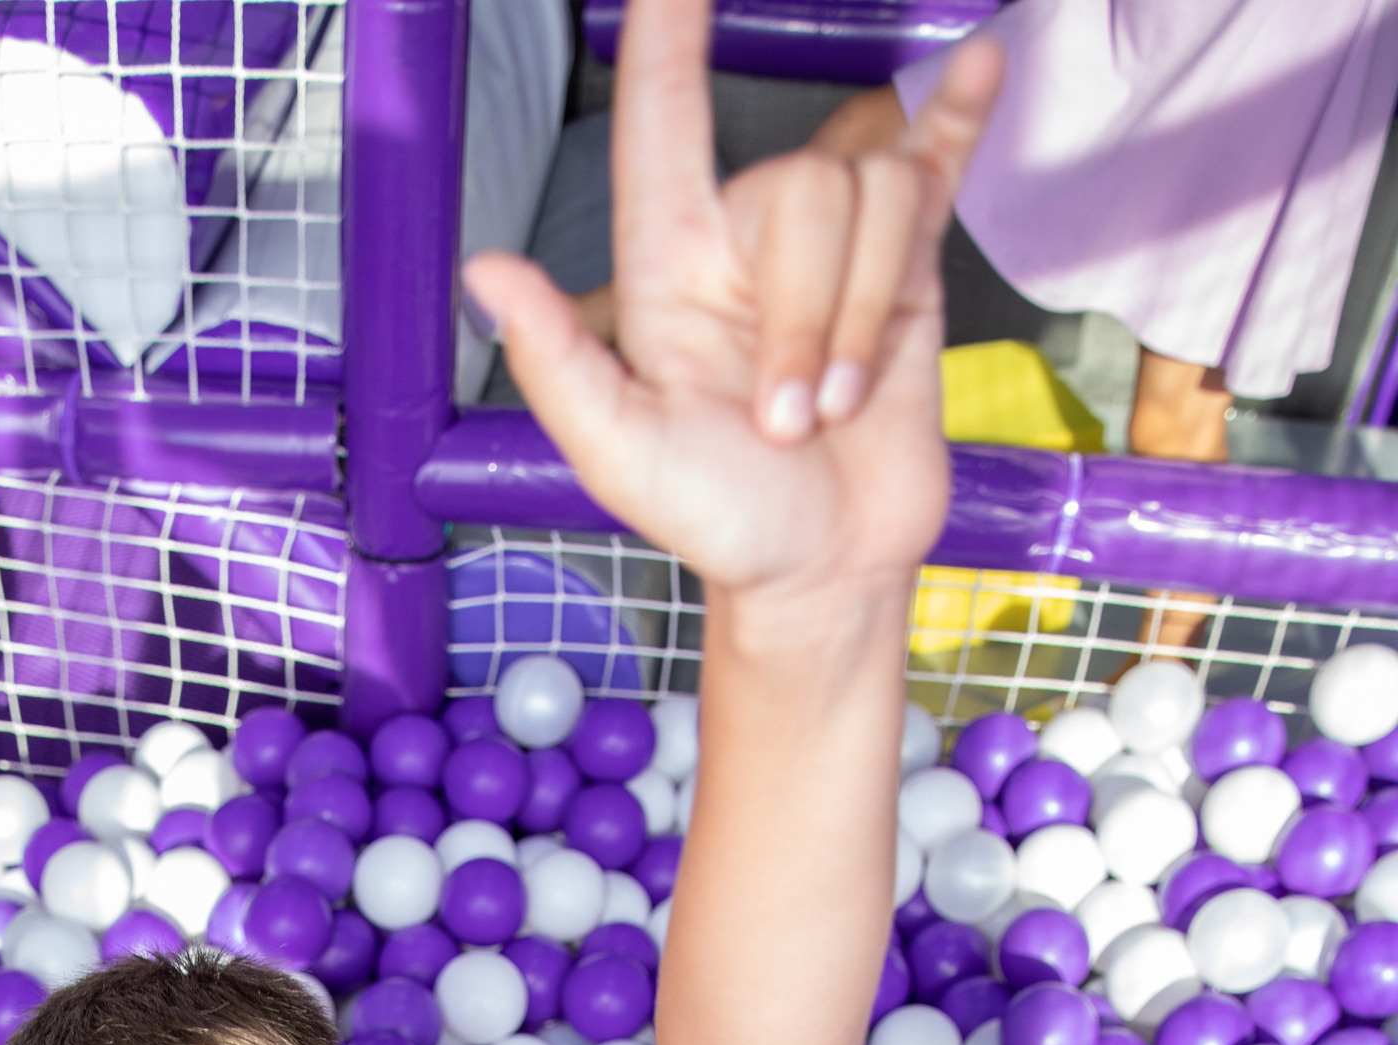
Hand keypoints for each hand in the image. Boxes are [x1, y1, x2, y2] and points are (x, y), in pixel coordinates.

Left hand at [465, 0, 998, 600]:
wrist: (824, 571)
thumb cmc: (721, 520)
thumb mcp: (623, 459)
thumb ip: (558, 364)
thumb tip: (484, 272)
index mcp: (669, 266)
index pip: (662, 119)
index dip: (666, 33)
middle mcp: (748, 238)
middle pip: (806, 187)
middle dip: (810, 317)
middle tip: (790, 423)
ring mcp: (833, 248)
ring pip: (877, 195)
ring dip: (862, 319)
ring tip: (836, 408)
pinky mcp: (907, 265)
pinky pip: (935, 161)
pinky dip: (962, 115)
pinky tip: (980, 63)